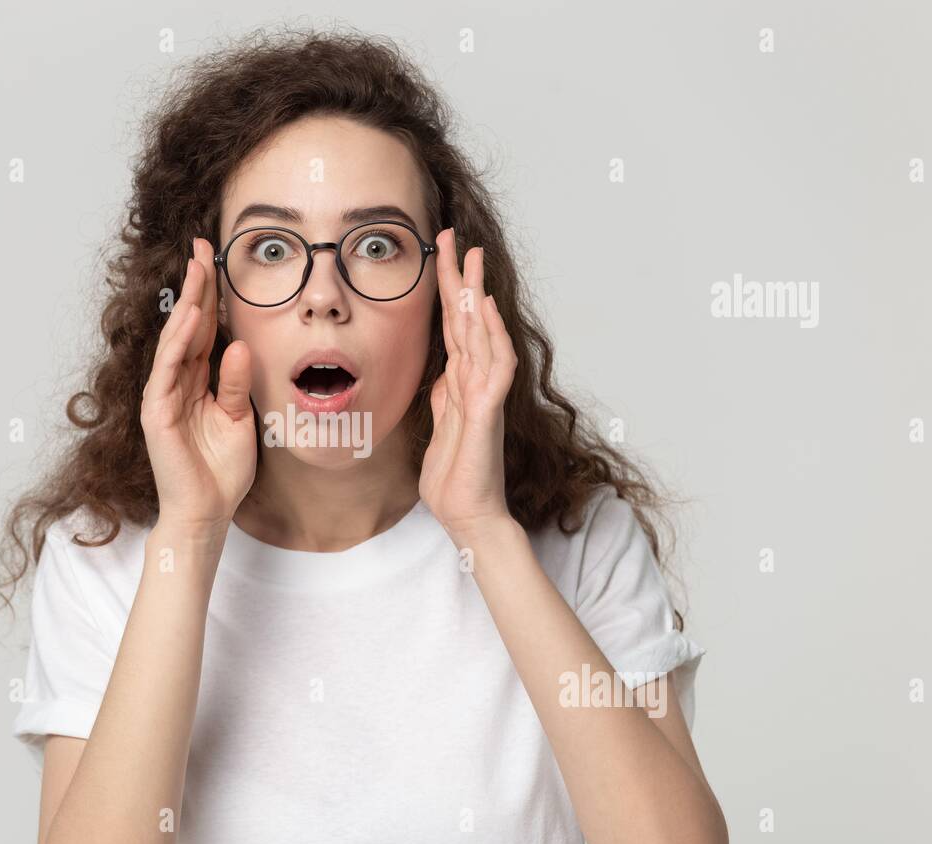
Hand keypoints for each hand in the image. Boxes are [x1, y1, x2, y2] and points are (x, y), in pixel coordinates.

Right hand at [141, 237, 255, 533]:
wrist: (207, 512)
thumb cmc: (221, 471)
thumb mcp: (240, 419)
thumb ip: (237, 383)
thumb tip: (241, 345)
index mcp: (198, 382)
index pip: (205, 330)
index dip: (210, 296)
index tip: (216, 259)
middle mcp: (177, 383)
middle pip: (188, 326)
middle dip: (195, 286)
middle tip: (202, 245)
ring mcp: (163, 395)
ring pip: (175, 340)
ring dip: (186, 303)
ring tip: (197, 269)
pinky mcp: (156, 411)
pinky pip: (168, 368)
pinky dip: (179, 340)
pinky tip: (190, 315)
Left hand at [418, 228, 517, 542]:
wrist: (469, 517)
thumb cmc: (455, 480)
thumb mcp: (439, 430)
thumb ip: (442, 399)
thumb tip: (442, 374)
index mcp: (460, 386)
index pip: (451, 329)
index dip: (445, 292)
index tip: (437, 257)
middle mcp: (475, 383)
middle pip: (466, 321)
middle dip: (458, 278)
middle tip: (452, 237)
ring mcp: (485, 395)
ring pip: (482, 335)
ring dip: (475, 295)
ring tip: (470, 258)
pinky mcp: (488, 412)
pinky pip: (494, 367)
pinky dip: (490, 337)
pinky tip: (484, 310)